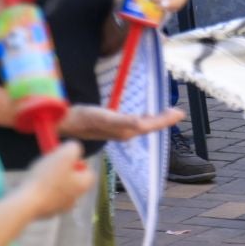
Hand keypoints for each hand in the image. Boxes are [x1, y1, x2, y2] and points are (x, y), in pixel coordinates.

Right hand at [16, 141, 94, 216]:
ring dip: (49, 181)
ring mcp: (59, 208)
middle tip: (49, 165)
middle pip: (72, 180)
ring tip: (37, 174)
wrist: (25, 204)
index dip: (76, 161)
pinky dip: (38, 192)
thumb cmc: (47, 177)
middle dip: (61, 171)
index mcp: (83, 185)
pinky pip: (44, 199)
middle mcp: (75, 199)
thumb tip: (73, 149)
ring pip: (57, 190)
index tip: (62, 158)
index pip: (87, 171)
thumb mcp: (65, 154)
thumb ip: (74, 148)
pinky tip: (29, 186)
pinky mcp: (45, 214)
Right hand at [61, 103, 184, 141]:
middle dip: (164, 120)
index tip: (179, 113)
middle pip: (149, 125)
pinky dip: (143, 118)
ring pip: (142, 125)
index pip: (150, 126)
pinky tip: (145, 116)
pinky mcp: (111, 126)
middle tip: (178, 112)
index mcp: (125, 131)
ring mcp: (118, 130)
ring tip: (167, 113)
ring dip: (156, 119)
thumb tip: (140, 124)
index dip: (164, 120)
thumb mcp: (104, 119)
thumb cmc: (84, 119)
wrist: (65, 122)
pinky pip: (132, 123)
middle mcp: (124, 132)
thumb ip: (123, 122)